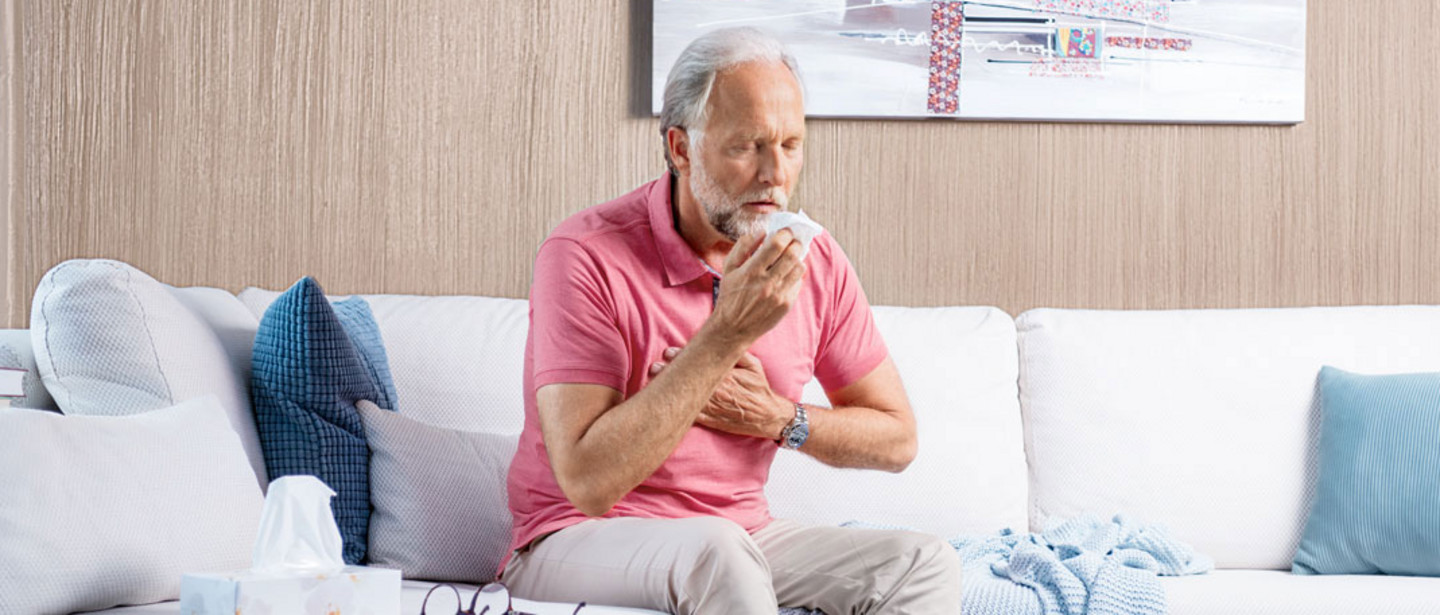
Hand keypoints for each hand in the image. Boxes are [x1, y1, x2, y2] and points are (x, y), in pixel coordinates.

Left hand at [649, 347, 791, 439]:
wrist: (767, 416)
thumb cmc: (759, 389)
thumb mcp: (753, 366)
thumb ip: (738, 354)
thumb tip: (724, 339)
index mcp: (726, 376)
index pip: (701, 364)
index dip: (682, 357)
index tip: (668, 352)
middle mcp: (718, 391)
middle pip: (690, 380)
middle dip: (671, 372)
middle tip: (655, 366)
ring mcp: (714, 407)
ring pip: (687, 397)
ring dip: (670, 390)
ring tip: (653, 381)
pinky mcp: (711, 420)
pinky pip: (692, 416)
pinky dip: (678, 409)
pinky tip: (665, 403)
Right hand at [708, 229, 806, 344]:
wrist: (733, 328)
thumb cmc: (730, 296)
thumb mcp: (729, 268)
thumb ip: (743, 247)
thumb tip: (761, 232)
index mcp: (751, 271)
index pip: (777, 244)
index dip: (784, 234)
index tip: (784, 232)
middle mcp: (767, 282)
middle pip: (792, 254)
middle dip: (795, 243)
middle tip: (792, 241)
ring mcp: (779, 294)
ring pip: (799, 268)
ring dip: (797, 258)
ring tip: (790, 257)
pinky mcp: (786, 304)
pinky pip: (798, 283)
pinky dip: (795, 274)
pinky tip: (786, 274)